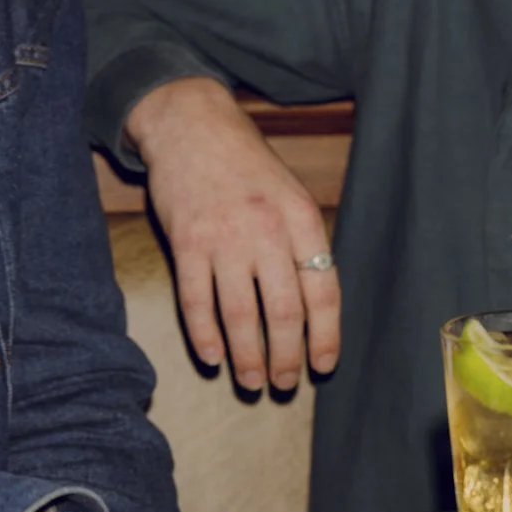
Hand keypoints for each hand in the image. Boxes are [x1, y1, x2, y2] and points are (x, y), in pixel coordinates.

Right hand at [128, 77, 340, 390]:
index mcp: (303, 222)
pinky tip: (213, 357)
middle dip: (286, 356)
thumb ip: (304, 245)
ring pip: (241, 314)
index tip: (325, 365)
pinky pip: (196, 300)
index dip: (326, 335)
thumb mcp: (293, 196)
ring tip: (251, 381)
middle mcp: (268, 232)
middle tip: (286, 384)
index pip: (323, 291)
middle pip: (283, 311)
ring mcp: (225, 238)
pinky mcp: (186, 242)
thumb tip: (317, 306)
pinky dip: (205, 334)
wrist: (193, 128)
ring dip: (247, 356)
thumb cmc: (249, 168)